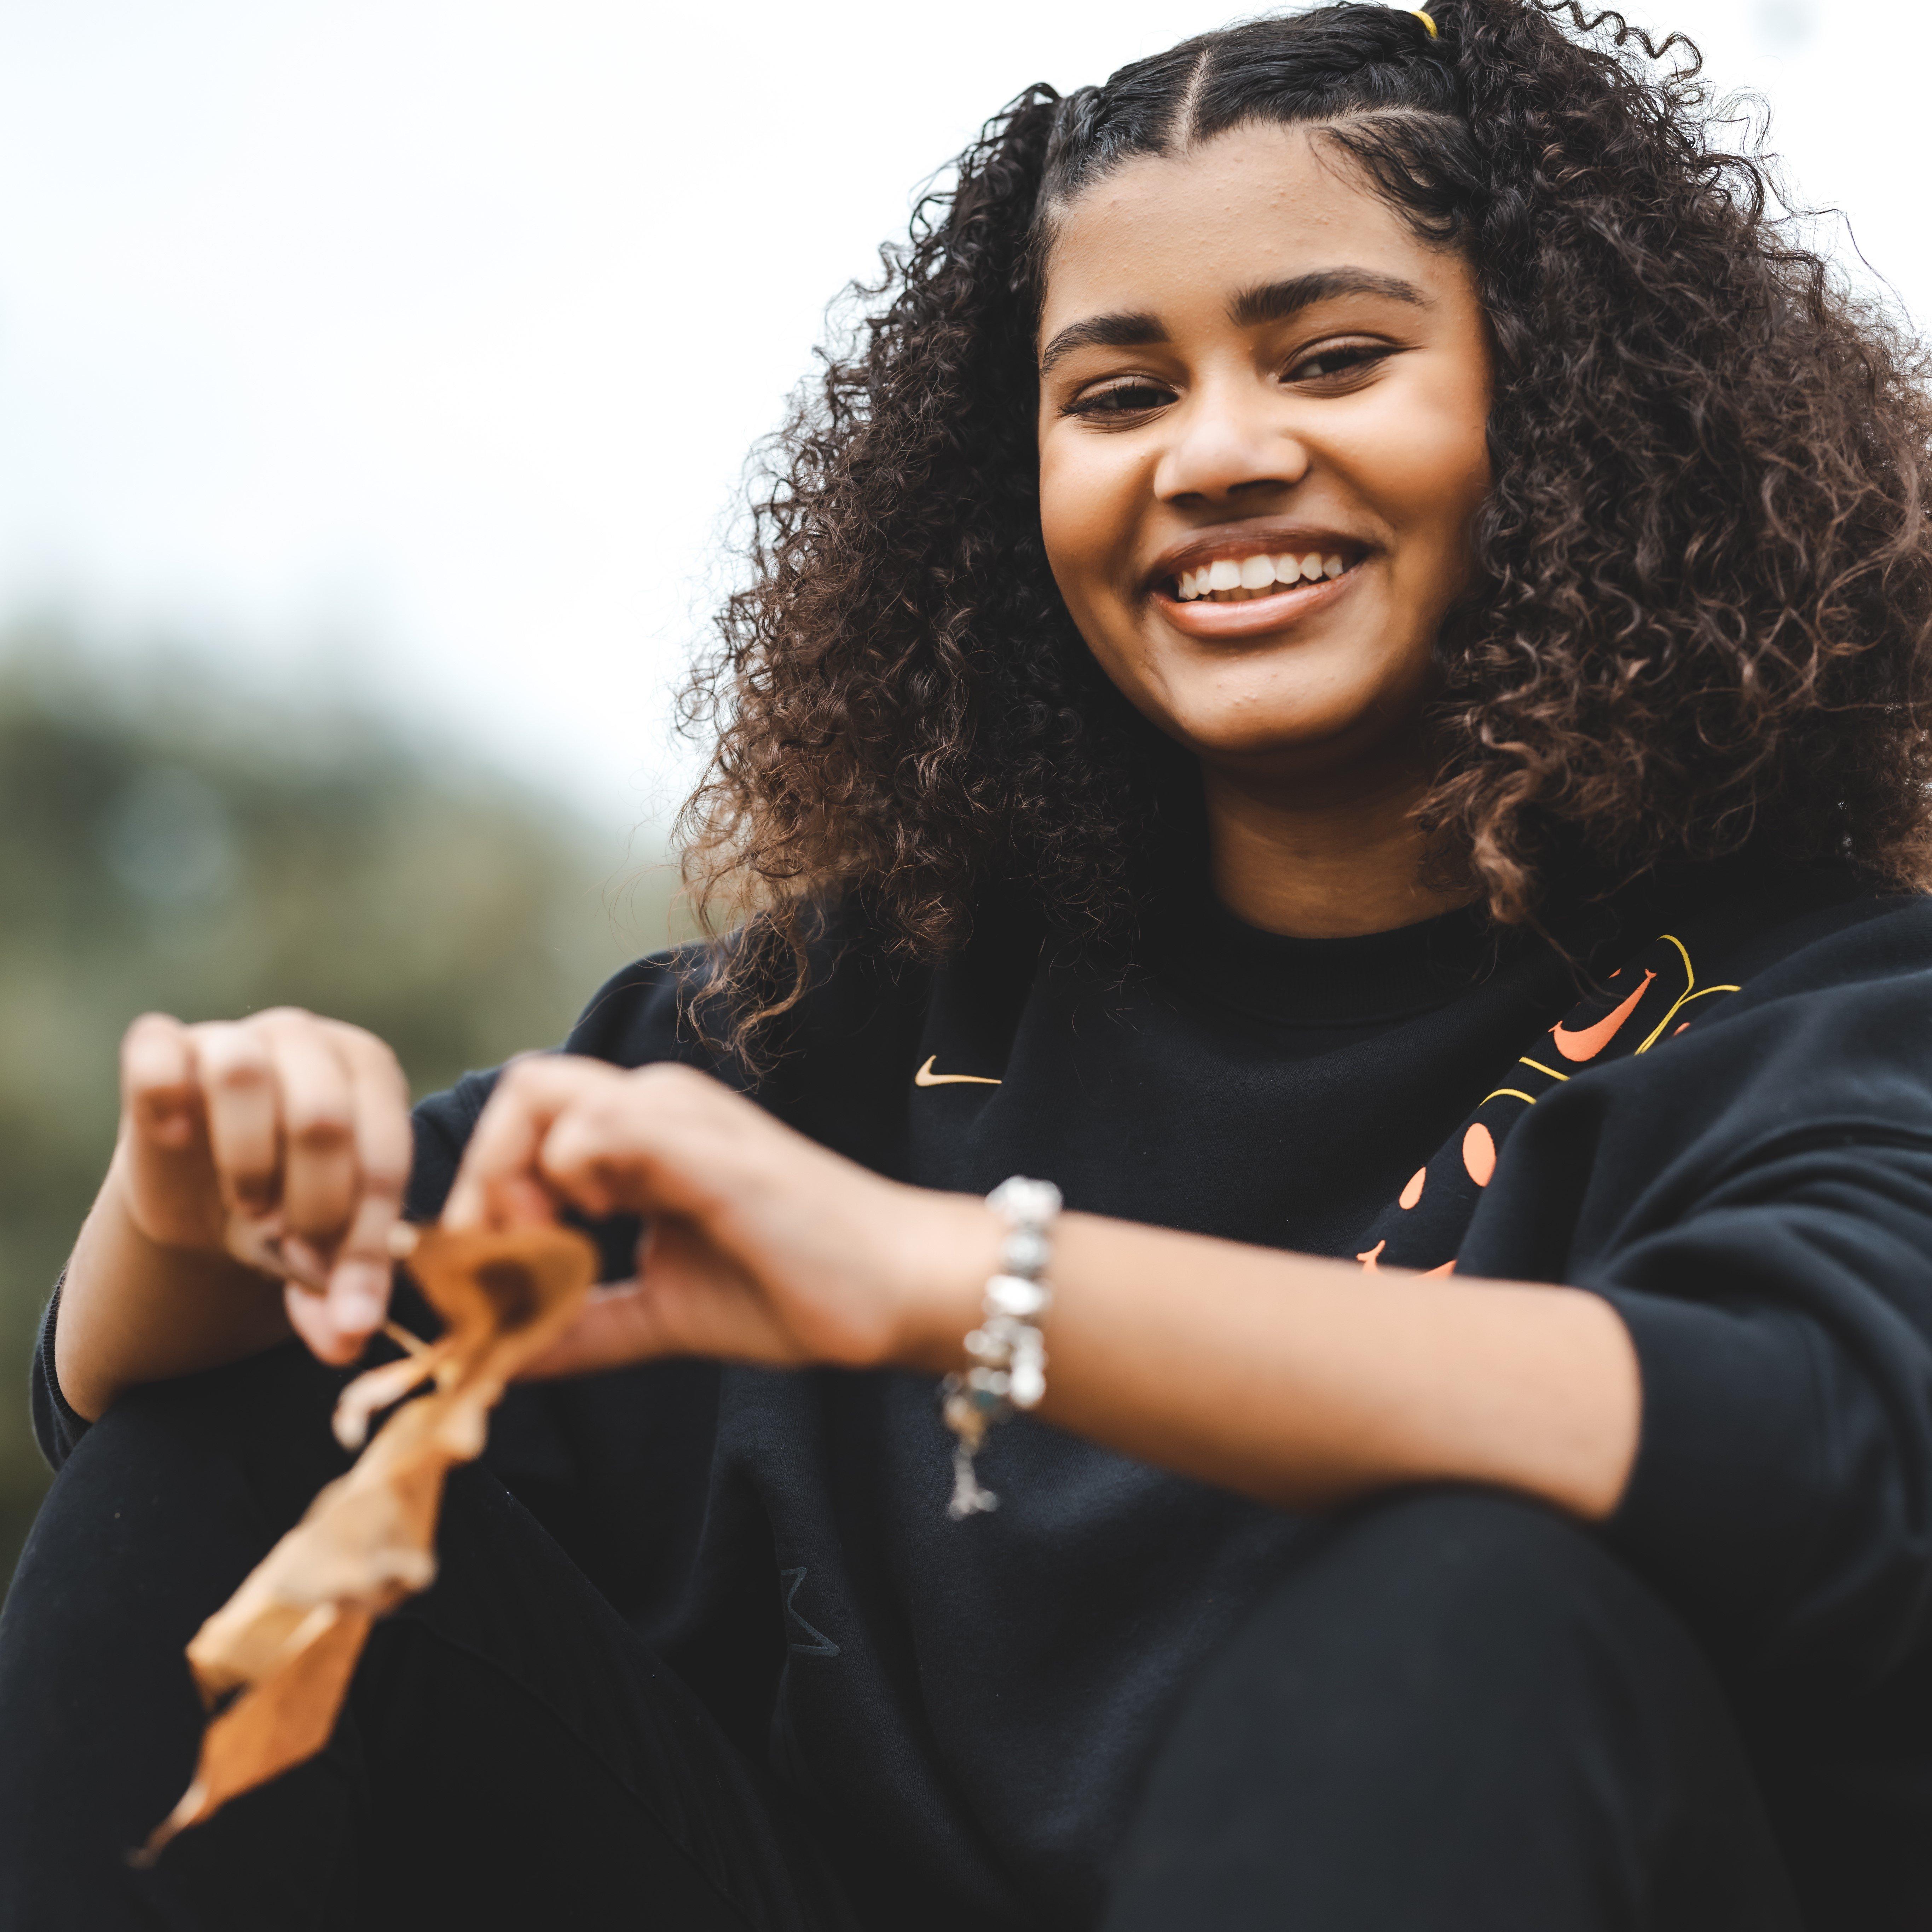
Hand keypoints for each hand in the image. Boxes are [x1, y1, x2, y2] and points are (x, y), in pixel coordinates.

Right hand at [112, 1008, 412, 1362]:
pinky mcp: (162, 1048)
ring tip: (250, 1204)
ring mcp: (233, 1036)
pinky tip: (176, 1140)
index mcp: (372, 1072)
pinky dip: (164, 1095)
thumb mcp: (325, 1249)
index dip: (365, 1240)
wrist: (209, 1191)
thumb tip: (347, 1341)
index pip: (385, 1156)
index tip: (341, 1298)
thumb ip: (344, 1291)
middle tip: (292, 1242)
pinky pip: (156, 1053)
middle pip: (322, 1117)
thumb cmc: (291, 1206)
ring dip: (247, 1161)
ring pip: (243, 1074)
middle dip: (311, 1205)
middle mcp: (309, 1040)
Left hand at [441, 1057, 995, 1375]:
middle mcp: (659, 1103)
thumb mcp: (662, 1312)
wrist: (897, 1288)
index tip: (497, 1265)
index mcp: (649, 1132)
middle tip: (507, 1250)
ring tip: (551, 1245)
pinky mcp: (706, 1146)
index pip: (530, 1116)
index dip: (488, 1184)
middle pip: (524, 1089)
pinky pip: (598, 1127)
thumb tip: (499, 1357)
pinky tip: (601, 1226)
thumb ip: (584, 1324)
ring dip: (517, 1177)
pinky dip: (568, 1178)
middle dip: (486, 1173)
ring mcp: (682, 1116)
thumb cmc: (796, 1289)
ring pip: (543, 1094)